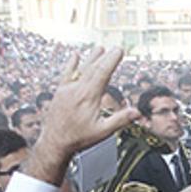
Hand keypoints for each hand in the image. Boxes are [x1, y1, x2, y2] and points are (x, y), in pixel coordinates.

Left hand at [25, 47, 140, 183]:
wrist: (54, 142)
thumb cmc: (77, 138)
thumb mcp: (102, 132)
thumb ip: (120, 120)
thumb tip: (136, 112)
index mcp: (88, 97)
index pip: (102, 73)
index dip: (111, 60)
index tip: (119, 51)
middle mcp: (77, 90)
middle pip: (93, 68)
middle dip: (105, 57)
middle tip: (115, 48)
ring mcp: (67, 89)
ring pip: (81, 69)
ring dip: (91, 58)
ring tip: (99, 48)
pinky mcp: (60, 92)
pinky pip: (66, 74)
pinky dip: (72, 64)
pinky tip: (75, 56)